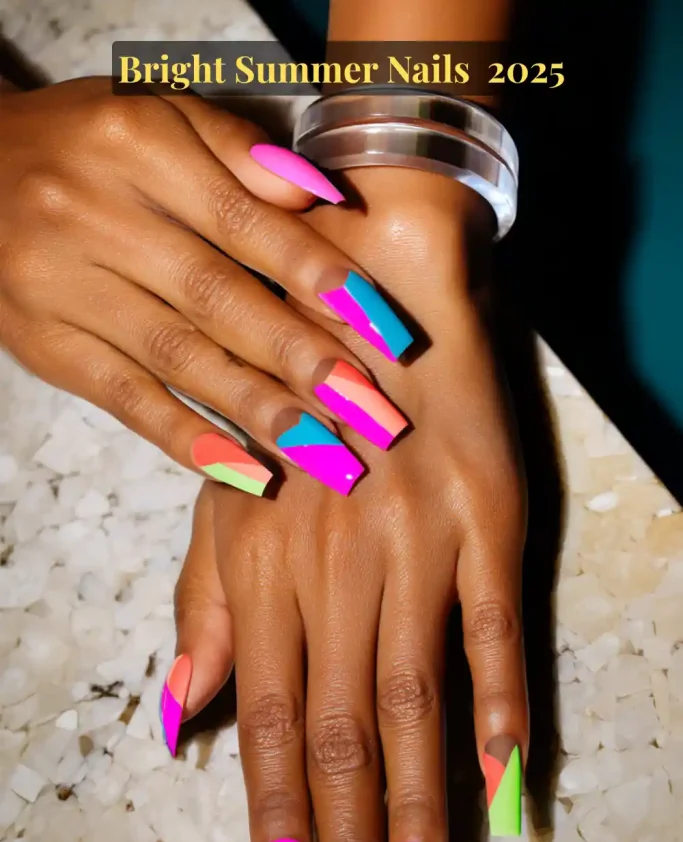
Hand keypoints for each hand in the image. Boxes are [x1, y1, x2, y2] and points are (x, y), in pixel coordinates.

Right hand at [0, 78, 410, 494]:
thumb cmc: (87, 145)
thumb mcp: (157, 115)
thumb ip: (238, 152)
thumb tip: (322, 195)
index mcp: (136, 146)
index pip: (246, 222)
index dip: (320, 277)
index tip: (385, 330)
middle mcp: (94, 215)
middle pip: (217, 298)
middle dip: (304, 359)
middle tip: (373, 413)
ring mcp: (62, 286)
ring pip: (177, 358)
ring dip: (259, 410)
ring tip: (327, 453)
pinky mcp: (46, 345)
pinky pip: (124, 399)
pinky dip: (187, 438)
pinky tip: (245, 470)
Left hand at [167, 169, 527, 841]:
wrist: (374, 291)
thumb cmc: (295, 402)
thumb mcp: (230, 493)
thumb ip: (205, 604)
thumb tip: (179, 713)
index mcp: (264, 567)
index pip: (264, 721)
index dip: (275, 822)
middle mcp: (334, 568)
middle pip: (335, 733)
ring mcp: (415, 544)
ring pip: (410, 700)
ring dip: (421, 811)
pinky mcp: (487, 519)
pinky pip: (494, 627)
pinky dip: (502, 707)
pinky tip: (510, 787)